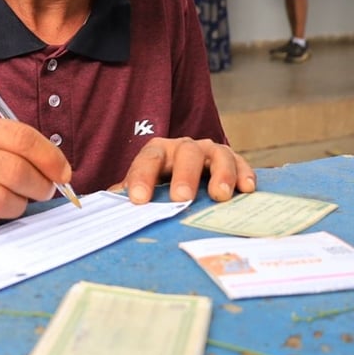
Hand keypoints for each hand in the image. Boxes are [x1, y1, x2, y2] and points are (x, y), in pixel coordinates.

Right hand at [0, 112, 71, 234]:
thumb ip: (19, 148)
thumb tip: (62, 173)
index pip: (21, 138)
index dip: (50, 158)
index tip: (64, 174)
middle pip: (14, 171)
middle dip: (39, 186)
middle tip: (44, 192)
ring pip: (1, 201)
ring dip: (18, 206)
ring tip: (14, 201)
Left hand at [113, 137, 255, 204]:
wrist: (188, 171)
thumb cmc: (161, 184)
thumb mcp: (144, 186)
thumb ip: (128, 194)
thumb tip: (107, 208)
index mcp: (157, 152)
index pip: (147, 160)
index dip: (142, 178)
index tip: (138, 200)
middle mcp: (183, 147)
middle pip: (185, 153)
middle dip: (183, 176)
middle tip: (181, 198)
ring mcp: (209, 150)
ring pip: (217, 153)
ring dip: (220, 174)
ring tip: (219, 195)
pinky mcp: (231, 159)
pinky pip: (240, 161)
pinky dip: (244, 173)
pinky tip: (246, 188)